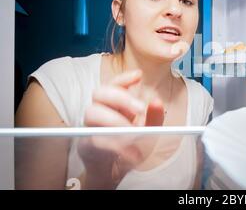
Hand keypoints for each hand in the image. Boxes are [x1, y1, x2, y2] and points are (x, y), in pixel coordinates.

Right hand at [78, 70, 164, 188]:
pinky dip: (114, 145)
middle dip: (121, 97)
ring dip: (115, 120)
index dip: (124, 78)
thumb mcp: (148, 131)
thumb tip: (157, 101)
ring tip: (133, 133)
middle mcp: (100, 111)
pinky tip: (129, 152)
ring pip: (92, 113)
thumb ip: (154, 118)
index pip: (114, 84)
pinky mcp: (85, 145)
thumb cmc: (131, 146)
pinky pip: (94, 139)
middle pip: (100, 92)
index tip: (139, 75)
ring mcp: (90, 126)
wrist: (116, 171)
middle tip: (140, 109)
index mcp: (115, 105)